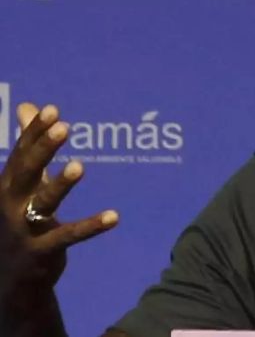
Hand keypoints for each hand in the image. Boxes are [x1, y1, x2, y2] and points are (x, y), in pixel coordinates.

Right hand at [0, 103, 117, 308]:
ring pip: (43, 202)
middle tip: (65, 127)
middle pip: (26, 172)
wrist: (12, 277)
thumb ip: (29, 146)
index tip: (52, 109)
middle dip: (43, 149)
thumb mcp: (22, 182)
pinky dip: (91, 226)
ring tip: (79, 166)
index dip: (35, 132)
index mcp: (8, 185)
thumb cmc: (20, 220)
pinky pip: (68, 235)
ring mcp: (24, 228)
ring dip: (60, 184)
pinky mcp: (42, 250)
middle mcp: (11, 204)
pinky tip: (114, 216)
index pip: (20, 154)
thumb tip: (27, 106)